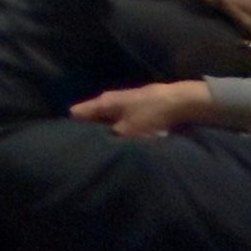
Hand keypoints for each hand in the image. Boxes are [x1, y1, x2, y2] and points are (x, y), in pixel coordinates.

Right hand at [70, 81, 219, 138]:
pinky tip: (125, 142)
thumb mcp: (128, 131)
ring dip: (107, 132)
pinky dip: (120, 130)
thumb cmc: (150, 115)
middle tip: (90, 150)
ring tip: (106, 149)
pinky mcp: (135, 108)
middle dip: (90, 132)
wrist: (178, 102)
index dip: (72, 127)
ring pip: (106, 119)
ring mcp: (123, 103)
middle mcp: (109, 100)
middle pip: (91, 117)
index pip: (76, 113)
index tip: (72, 143)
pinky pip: (119, 120)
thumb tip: (98, 146)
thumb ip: (110, 137)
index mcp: (103, 102)